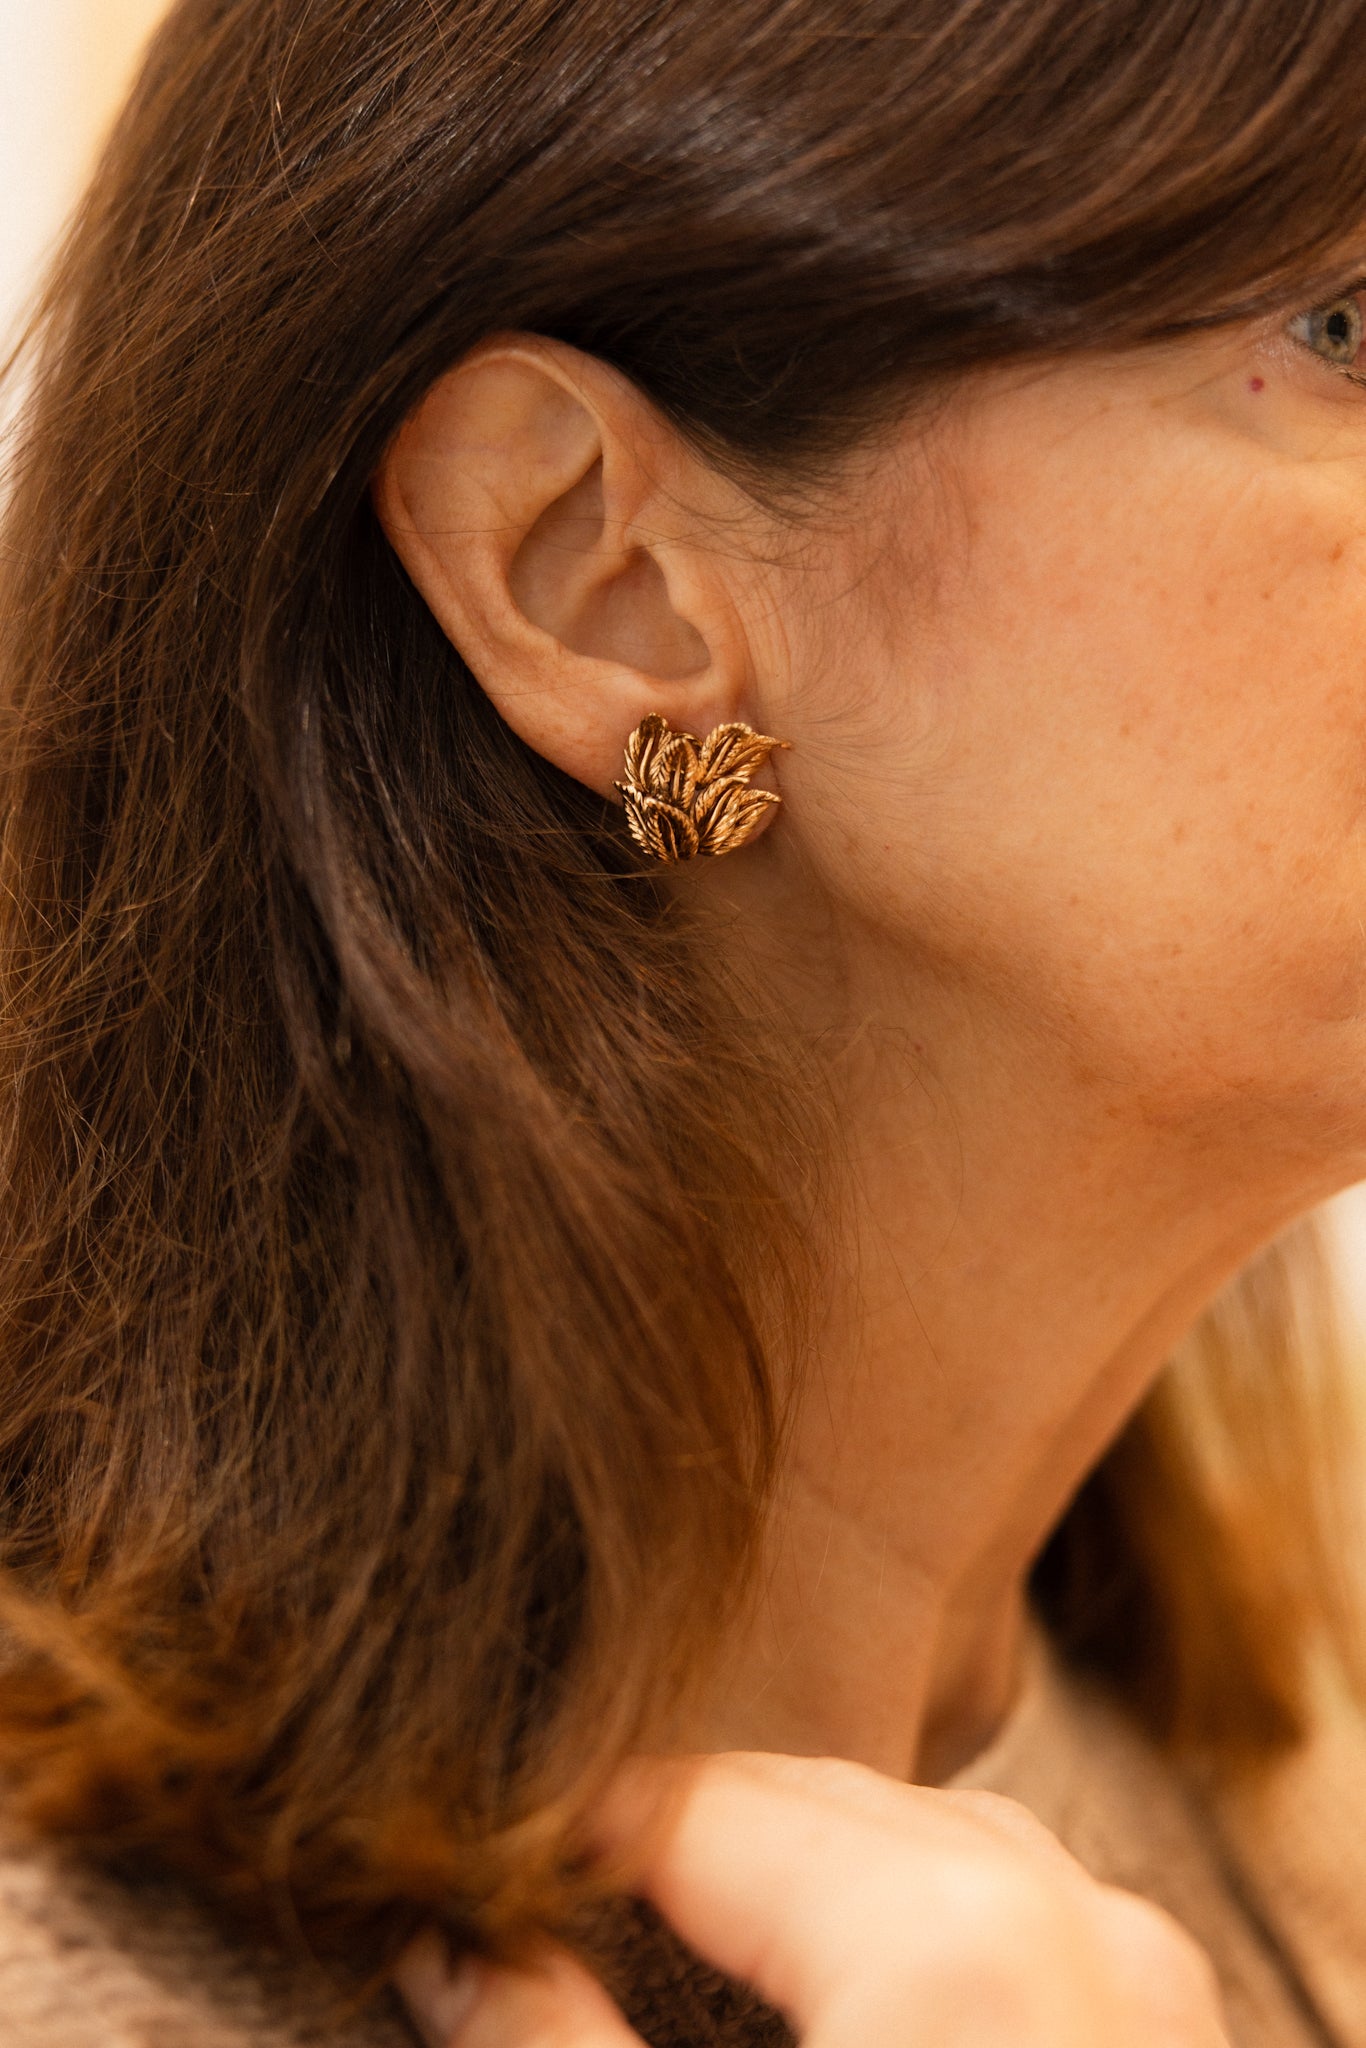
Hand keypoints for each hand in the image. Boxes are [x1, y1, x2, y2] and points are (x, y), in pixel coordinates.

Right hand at [395, 1751, 1230, 2046]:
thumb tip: (451, 1960)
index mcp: (949, 1949)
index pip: (701, 1804)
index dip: (569, 1840)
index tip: (477, 1891)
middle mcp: (1074, 1928)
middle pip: (820, 1798)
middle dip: (679, 1841)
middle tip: (552, 1918)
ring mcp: (1144, 1982)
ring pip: (928, 1836)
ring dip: (794, 1865)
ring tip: (676, 1938)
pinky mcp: (1163, 2039)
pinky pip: (1019, 1905)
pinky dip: (905, 1912)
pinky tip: (832, 1984)